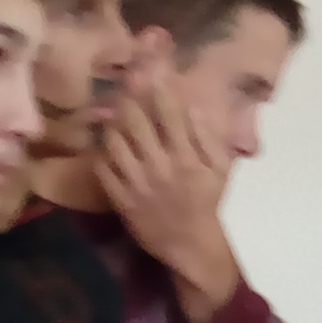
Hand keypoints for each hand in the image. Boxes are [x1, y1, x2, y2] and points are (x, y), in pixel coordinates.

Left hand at [93, 67, 240, 315]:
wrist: (191, 245)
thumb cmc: (208, 203)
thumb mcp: (220, 169)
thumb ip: (208, 137)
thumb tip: (193, 108)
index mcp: (185, 156)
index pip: (169, 113)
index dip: (158, 91)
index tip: (152, 77)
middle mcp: (159, 165)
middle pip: (135, 122)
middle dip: (127, 101)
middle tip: (123, 92)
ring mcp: (137, 182)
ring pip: (114, 142)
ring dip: (111, 126)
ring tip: (112, 119)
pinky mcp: (121, 199)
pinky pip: (103, 170)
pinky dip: (101, 154)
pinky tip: (106, 148)